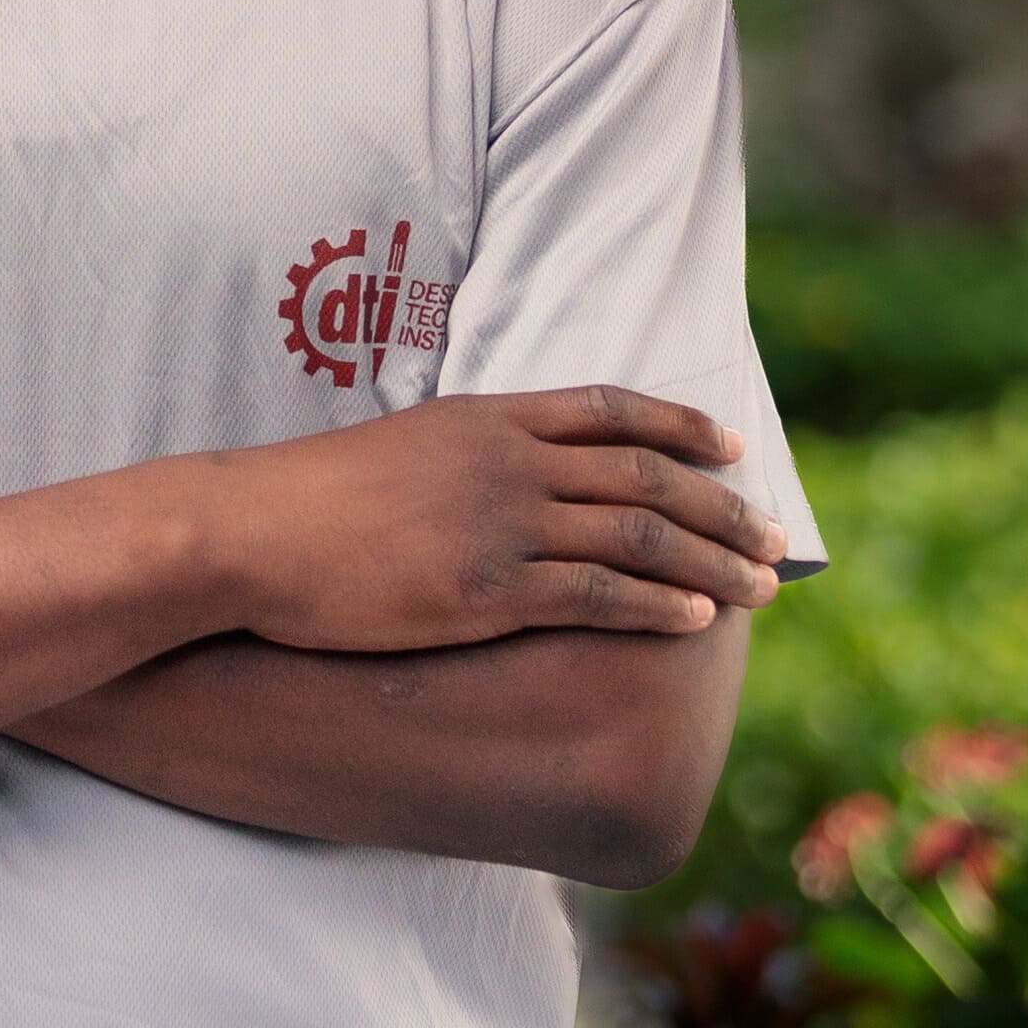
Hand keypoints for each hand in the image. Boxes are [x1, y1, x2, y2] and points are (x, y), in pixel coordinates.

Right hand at [186, 385, 786, 653]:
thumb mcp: (401, 449)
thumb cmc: (313, 499)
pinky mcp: (487, 589)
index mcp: (486, 416)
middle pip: (642, 473)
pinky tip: (695, 619)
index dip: (678, 426)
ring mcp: (501, 523)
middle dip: (719, 503)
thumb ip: (465, 455)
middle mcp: (507, 459)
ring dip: (710, 559)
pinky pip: (596, 593)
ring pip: (637, 534)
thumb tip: (506, 474)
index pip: (607, 408)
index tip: (729, 446)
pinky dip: (657, 603)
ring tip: (759, 586)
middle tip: (773, 531)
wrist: (254, 532)